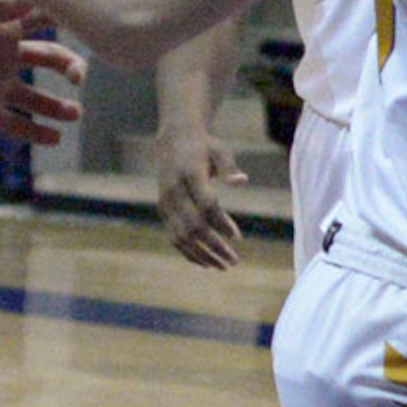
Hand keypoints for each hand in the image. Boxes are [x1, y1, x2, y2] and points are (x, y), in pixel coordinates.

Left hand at [0, 0, 85, 138]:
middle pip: (47, 57)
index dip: (63, 16)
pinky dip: (36, 133)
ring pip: (36, 96)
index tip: (88, 17)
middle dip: (69, 64)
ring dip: (58, 104)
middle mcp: (2, 57)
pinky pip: (15, 124)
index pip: (39, 18)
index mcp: (0, 30)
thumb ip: (0, 9)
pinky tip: (56, 138)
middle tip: (80, 77)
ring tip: (76, 113)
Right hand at [155, 126, 246, 268]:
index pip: (206, 205)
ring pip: (181, 236)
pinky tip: (206, 263)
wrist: (173, 140)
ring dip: (202, 254)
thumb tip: (242, 181)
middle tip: (234, 261)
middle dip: (214, 246)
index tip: (237, 238)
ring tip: (224, 266)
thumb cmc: (204, 146)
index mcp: (189, 175)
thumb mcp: (220, 150)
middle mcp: (174, 192)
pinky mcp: (163, 211)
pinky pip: (173, 237)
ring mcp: (166, 203)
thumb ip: (229, 166)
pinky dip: (188, 252)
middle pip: (193, 226)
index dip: (221, 223)